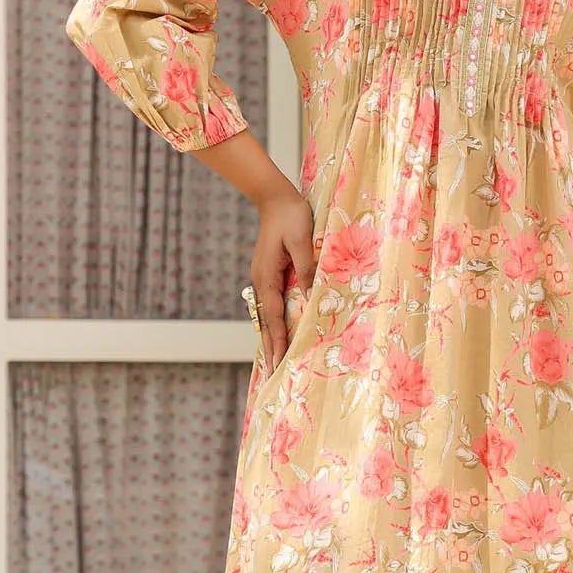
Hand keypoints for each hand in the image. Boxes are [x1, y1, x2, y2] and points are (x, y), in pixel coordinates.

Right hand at [250, 183, 314, 373]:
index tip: (277, 362)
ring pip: (267, 315)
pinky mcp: (270, 274)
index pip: (273, 317)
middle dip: (270, 348)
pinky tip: (279, 332)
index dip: (277, 341)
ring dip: (271, 338)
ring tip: (273, 361)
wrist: (276, 197)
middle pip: (266, 321)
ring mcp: (264, 278)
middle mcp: (262, 281)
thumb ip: (306, 269)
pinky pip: (272, 304)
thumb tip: (310, 298)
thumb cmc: (291, 216)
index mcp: (267, 276)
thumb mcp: (301, 241)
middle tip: (272, 374)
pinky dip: (274, 322)